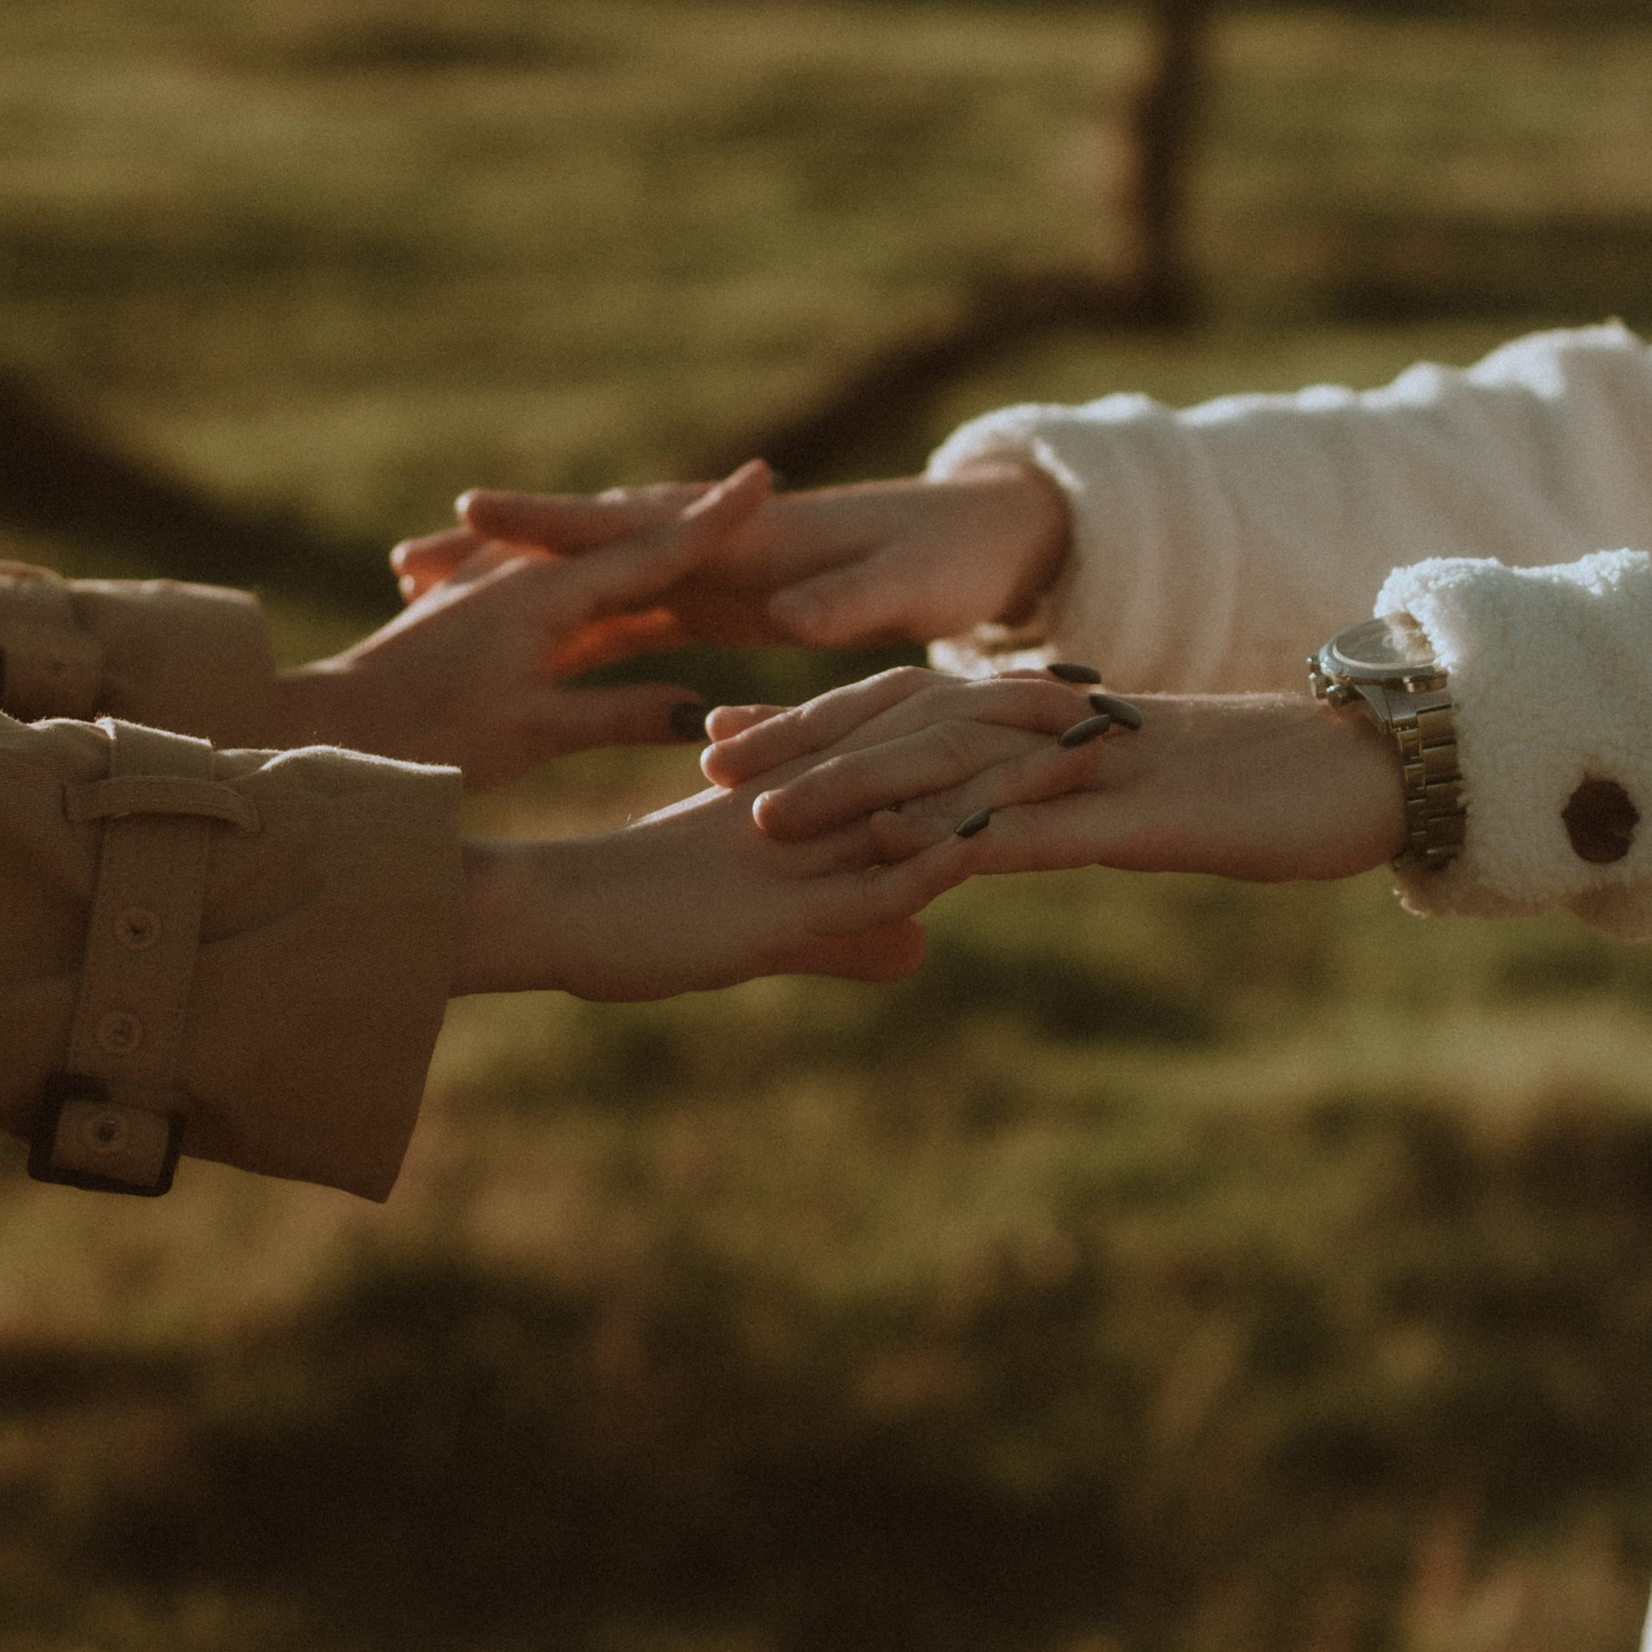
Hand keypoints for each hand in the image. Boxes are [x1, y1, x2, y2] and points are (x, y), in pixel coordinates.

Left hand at [273, 467, 774, 788]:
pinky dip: (574, 570)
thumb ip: (623, 716)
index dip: (717, 518)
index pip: (659, 550)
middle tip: (749, 494)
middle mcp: (522, 574)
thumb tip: (702, 711)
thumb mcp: (535, 733)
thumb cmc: (429, 736)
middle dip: (687, 522)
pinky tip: (567, 572)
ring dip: (631, 543)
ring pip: (578, 555)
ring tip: (680, 525)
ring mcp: (488, 584)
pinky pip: (537, 576)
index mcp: (551, 596)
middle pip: (624, 542)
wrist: (325, 729)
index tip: (767, 477)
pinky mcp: (460, 607)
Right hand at [392, 460, 1069, 652]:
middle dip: (500, 548)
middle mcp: (721, 550)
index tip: (473, 507)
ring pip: (596, 575)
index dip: (552, 517)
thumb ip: (850, 605)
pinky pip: (628, 610)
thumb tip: (792, 620)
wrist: (987, 541)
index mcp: (754, 544)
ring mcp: (717, 574)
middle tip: (406, 560)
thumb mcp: (907, 589)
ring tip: (421, 595)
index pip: (634, 525)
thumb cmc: (955, 560)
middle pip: (591, 543)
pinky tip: (519, 652)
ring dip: (517, 582)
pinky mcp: (727, 602)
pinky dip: (568, 622)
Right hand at [448, 668, 1092, 993]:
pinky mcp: (770, 910)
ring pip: (916, 804)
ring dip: (1006, 777)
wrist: (539, 915)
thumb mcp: (762, 935)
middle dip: (1024, 722)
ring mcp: (792, 849)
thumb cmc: (637, 920)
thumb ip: (843, 939)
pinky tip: (993, 842)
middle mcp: (808, 803)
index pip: (915, 741)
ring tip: (1091, 749)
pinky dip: (930, 861)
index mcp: (805, 792)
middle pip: (934, 748)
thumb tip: (915, 957)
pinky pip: (865, 886)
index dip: (994, 717)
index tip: (1071, 694)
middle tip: (1112, 694)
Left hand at [720, 677, 1407, 885]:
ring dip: (850, 791)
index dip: (812, 720)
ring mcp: (1098, 769)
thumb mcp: (1138, 802)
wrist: (1370, 773)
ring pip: (952, 769)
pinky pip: (1038, 826)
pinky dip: (961, 838)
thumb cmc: (1261, 792)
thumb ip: (1060, 809)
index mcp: (1052, 720)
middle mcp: (1060, 730)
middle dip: (798, 741)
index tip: (720, 733)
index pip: (908, 707)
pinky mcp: (1142, 815)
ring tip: (759, 816)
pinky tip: (896, 858)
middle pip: (905, 724)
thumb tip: (987, 834)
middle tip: (699, 755)